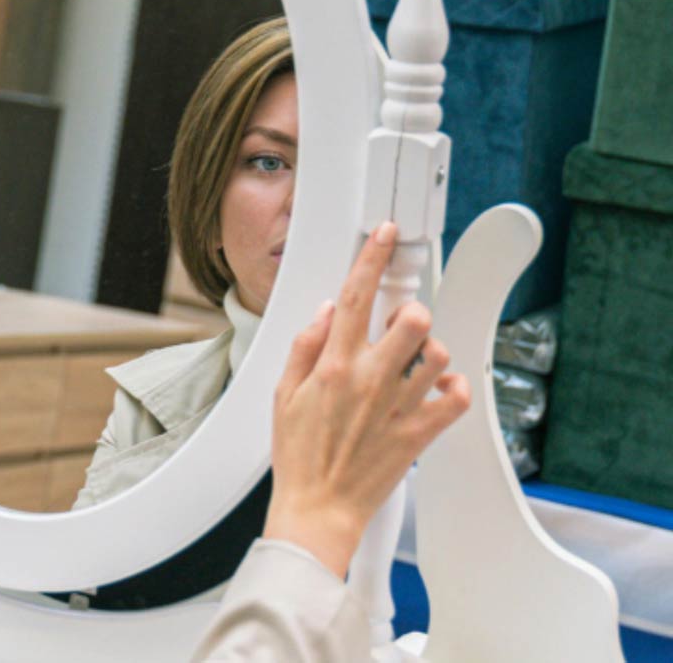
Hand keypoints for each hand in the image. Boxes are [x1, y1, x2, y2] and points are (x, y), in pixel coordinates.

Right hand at [263, 221, 471, 577]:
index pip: (357, 297)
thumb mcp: (284, 394)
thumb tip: (328, 312)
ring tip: (414, 364)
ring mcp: (399, 407)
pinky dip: (454, 389)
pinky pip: (457, 398)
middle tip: (398, 326)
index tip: (384, 235)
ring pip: (438, 355)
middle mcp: (369, 380)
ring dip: (430, 352)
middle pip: (412, 320)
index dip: (372, 258)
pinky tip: (435, 391)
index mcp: (333, 366)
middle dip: (409, 313)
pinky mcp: (421, 433)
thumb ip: (305, 347)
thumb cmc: (300, 455)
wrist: (320, 507)